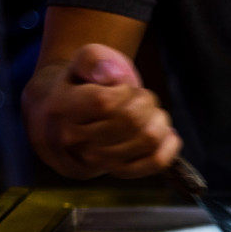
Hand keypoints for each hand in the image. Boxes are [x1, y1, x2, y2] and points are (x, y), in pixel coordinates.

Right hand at [27, 43, 181, 178]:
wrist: (73, 117)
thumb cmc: (84, 84)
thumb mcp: (84, 61)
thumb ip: (94, 59)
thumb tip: (112, 75)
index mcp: (61, 109)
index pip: (104, 103)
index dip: (125, 91)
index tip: (122, 86)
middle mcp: (74, 141)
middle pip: (131, 121)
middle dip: (146, 101)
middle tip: (141, 97)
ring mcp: (96, 162)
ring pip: (147, 139)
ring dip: (159, 119)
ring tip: (151, 112)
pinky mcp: (117, 172)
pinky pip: (155, 163)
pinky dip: (169, 145)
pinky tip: (167, 132)